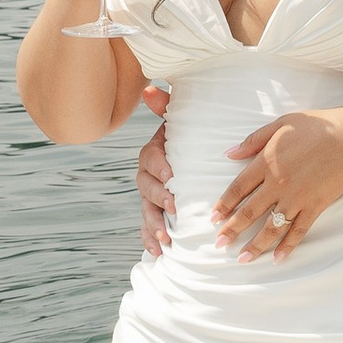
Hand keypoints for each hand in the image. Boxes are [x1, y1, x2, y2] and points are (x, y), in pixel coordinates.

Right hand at [136, 89, 174, 255]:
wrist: (196, 154)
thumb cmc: (190, 136)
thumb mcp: (181, 120)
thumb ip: (167, 106)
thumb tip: (149, 89)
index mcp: (154, 152)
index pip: (151, 158)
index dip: (159, 167)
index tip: (172, 177)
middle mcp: (148, 175)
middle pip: (146, 187)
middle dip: (158, 198)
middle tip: (173, 206)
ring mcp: (150, 196)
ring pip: (146, 210)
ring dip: (153, 225)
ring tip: (165, 238)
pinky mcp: (155, 213)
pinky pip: (147, 228)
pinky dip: (150, 240)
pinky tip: (158, 252)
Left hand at [212, 109, 342, 260]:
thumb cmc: (316, 126)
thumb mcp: (280, 124)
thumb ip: (253, 140)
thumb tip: (228, 153)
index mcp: (267, 162)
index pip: (239, 188)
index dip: (224, 204)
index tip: (214, 217)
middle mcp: (279, 183)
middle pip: (250, 212)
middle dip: (232, 229)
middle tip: (219, 243)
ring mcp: (297, 198)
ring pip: (271, 227)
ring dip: (255, 244)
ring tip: (241, 258)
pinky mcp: (315, 206)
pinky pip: (299, 231)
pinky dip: (287, 246)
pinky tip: (277, 259)